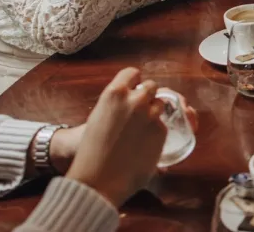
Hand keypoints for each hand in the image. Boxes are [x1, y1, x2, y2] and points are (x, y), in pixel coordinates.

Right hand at [65, 68, 167, 207]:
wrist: (96, 180)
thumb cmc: (91, 151)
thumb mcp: (98, 118)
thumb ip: (116, 106)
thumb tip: (129, 101)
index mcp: (114, 93)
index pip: (132, 73)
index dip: (133, 82)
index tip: (133, 89)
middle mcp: (135, 100)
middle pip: (151, 86)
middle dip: (147, 96)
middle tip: (139, 110)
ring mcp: (151, 115)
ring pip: (161, 104)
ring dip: (155, 112)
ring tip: (141, 129)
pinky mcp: (161, 131)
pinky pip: (162, 125)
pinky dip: (157, 131)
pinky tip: (145, 143)